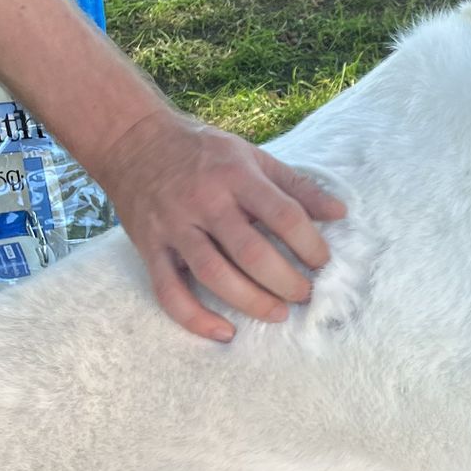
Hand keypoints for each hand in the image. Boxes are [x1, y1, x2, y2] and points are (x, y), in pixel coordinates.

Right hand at [94, 107, 345, 340]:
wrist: (130, 138)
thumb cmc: (200, 150)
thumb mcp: (251, 155)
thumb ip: (295, 185)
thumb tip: (340, 212)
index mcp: (236, 175)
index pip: (283, 216)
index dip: (310, 244)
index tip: (322, 262)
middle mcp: (205, 202)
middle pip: (251, 253)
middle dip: (285, 281)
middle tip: (304, 295)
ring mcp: (174, 227)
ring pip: (214, 275)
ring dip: (251, 302)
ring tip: (277, 313)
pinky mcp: (150, 247)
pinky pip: (169, 292)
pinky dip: (195, 318)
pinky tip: (224, 331)